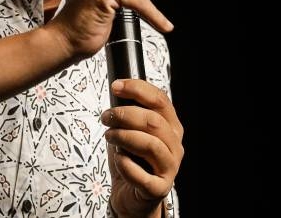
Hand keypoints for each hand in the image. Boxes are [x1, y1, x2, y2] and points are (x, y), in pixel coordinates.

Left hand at [102, 79, 183, 217]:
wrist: (132, 194)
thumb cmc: (132, 159)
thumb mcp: (131, 131)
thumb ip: (130, 113)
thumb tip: (116, 90)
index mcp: (171, 126)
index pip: (160, 100)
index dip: (137, 89)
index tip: (115, 86)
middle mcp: (174, 145)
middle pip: (153, 121)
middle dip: (125, 114)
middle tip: (106, 117)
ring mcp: (169, 167)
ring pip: (150, 144)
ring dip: (123, 137)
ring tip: (109, 136)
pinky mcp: (159, 188)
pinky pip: (142, 175)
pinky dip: (126, 165)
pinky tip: (118, 160)